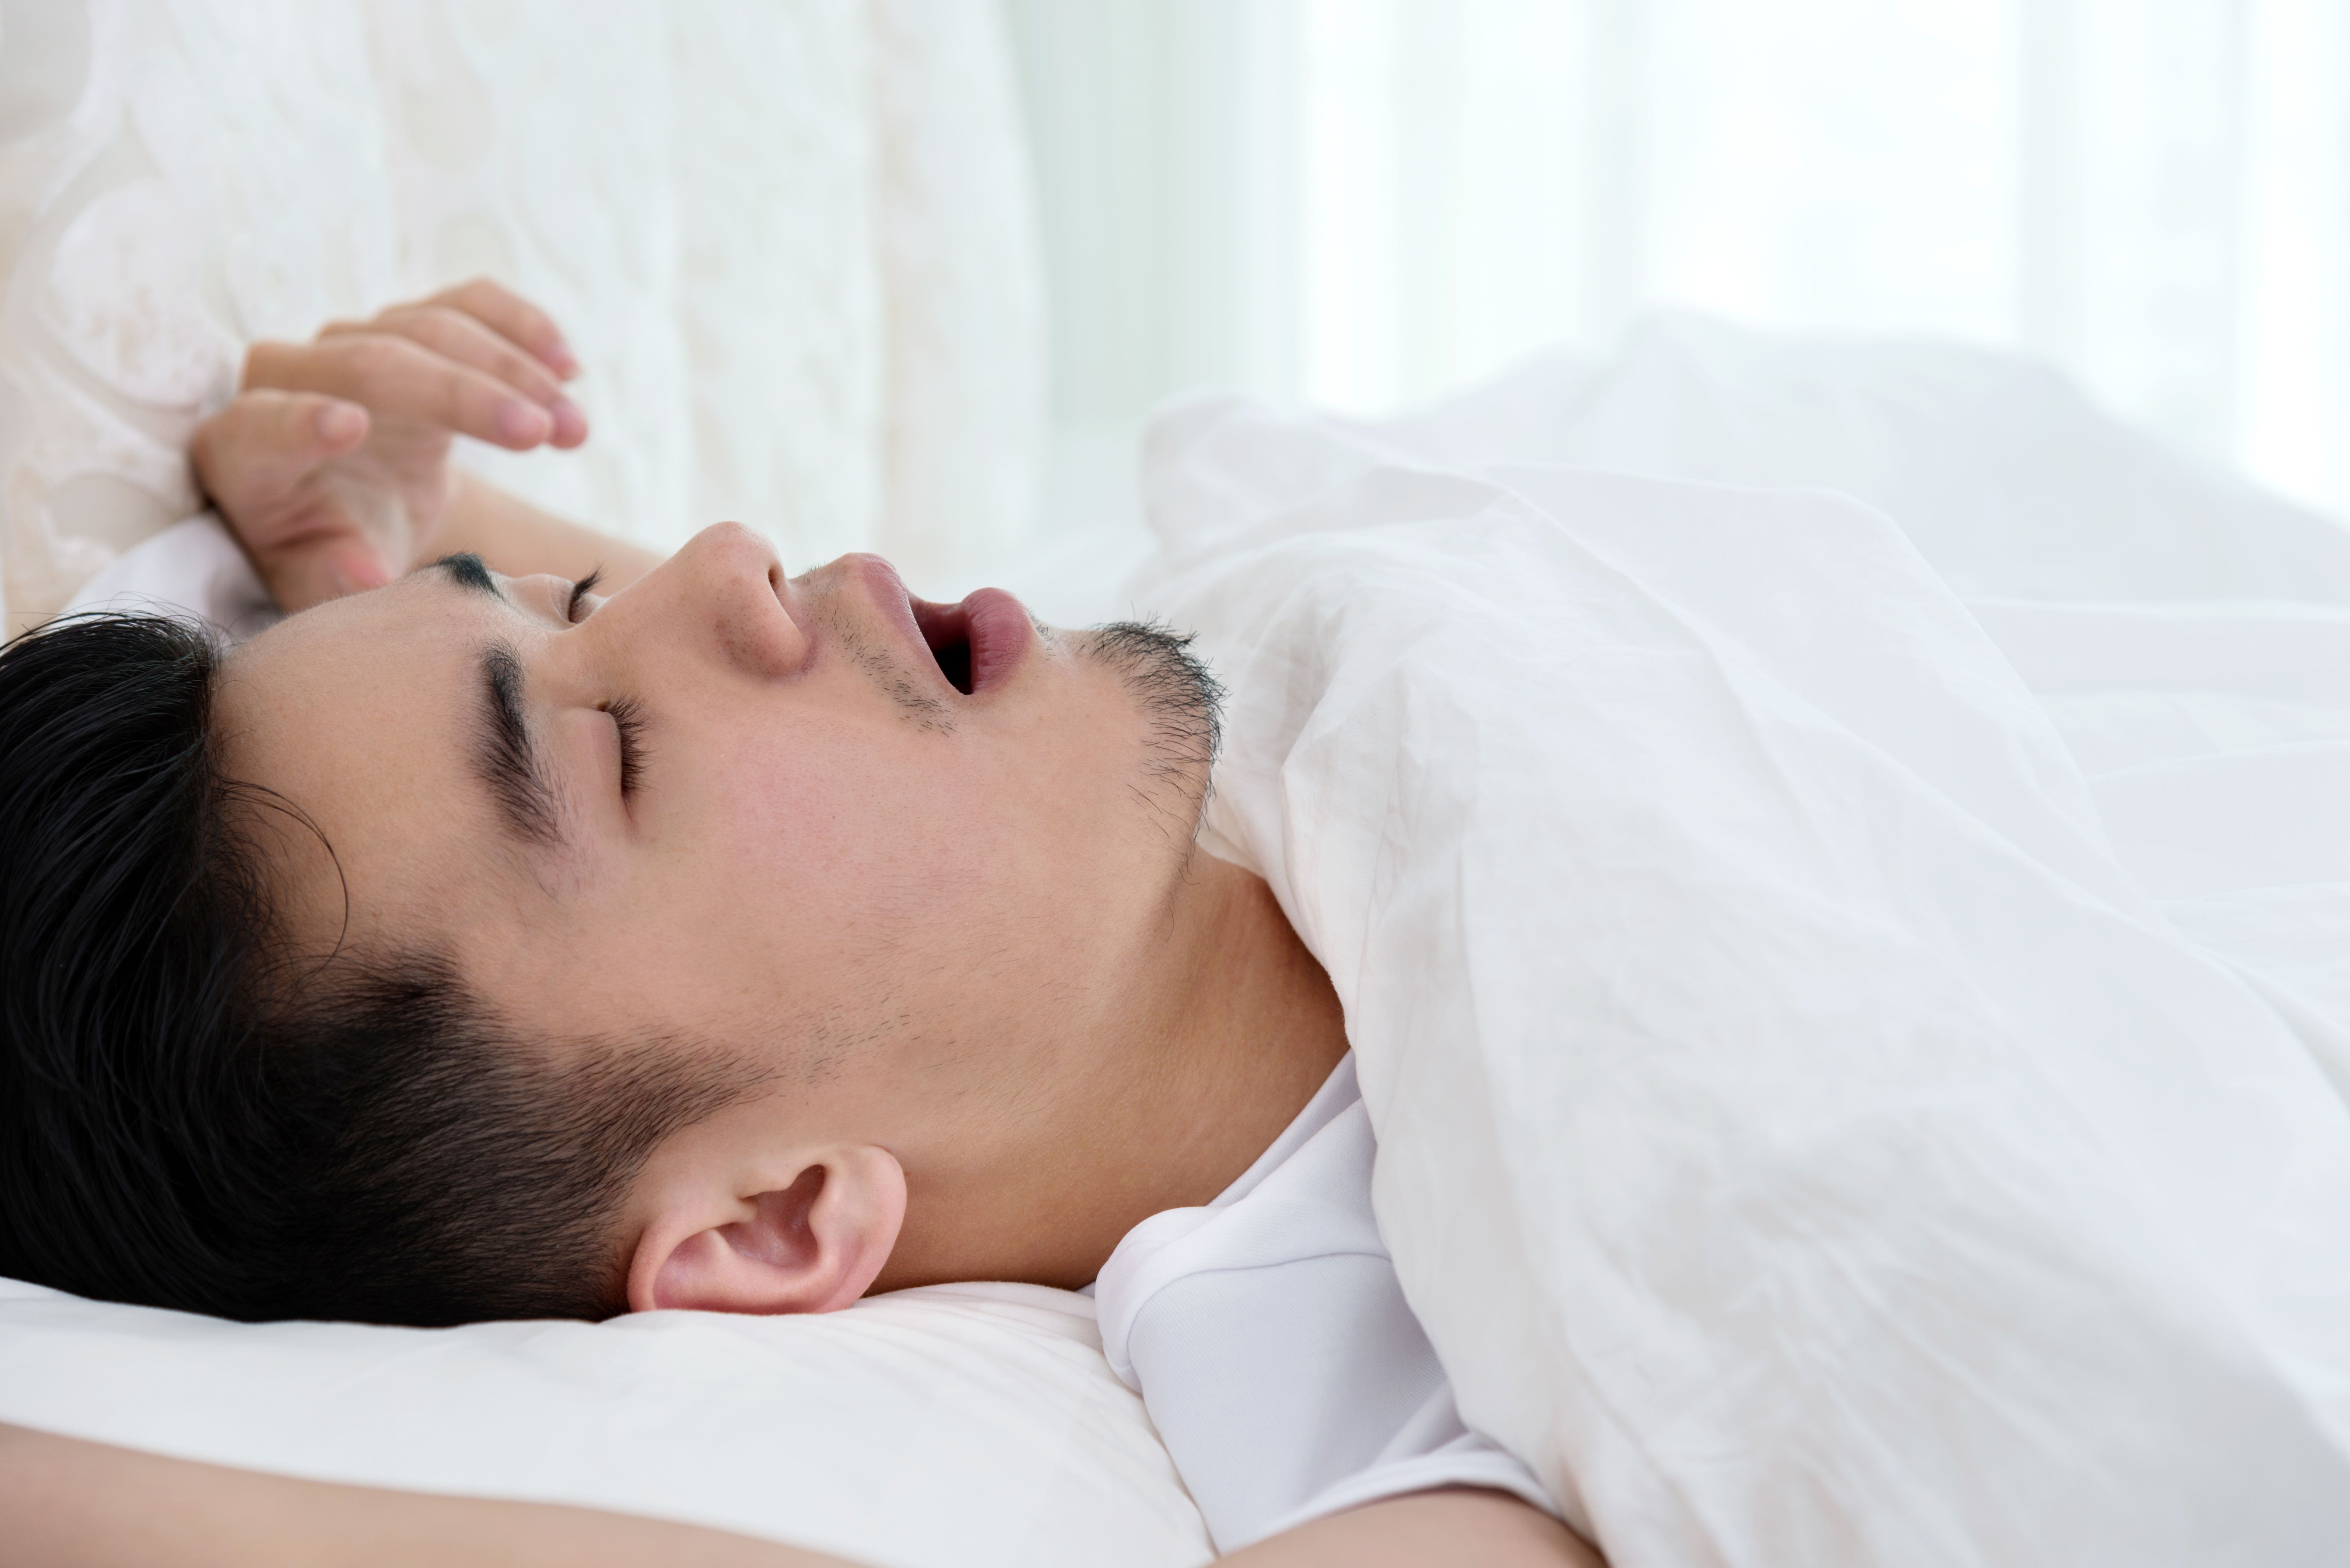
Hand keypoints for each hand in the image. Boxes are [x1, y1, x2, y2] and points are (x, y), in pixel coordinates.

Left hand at [191, 279, 587, 611]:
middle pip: (372, 361)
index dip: (302, 421)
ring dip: (515, 373)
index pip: (265, 422)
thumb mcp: (320, 578)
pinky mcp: (409, 324)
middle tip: (538, 433)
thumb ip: (328, 575)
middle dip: (463, 395)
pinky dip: (521, 327)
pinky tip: (569, 369)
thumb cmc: (329, 551)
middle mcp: (289, 374)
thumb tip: (364, 572)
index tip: (349, 426)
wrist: (353, 512)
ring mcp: (353, 339)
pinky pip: (467, 302)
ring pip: (431, 327)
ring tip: (574, 429)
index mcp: (247, 448)